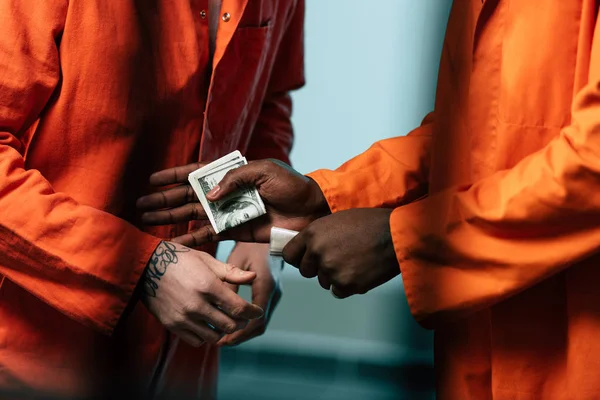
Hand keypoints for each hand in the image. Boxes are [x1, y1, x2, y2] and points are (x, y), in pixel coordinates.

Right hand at [136, 159, 329, 245]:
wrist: (311, 211)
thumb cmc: (291, 186)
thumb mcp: (264, 171)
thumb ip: (236, 178)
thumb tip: (209, 194)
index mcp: (232, 175)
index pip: (197, 174)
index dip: (174, 177)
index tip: (152, 180)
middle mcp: (226, 194)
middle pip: (188, 196)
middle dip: (165, 200)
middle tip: (141, 204)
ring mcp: (228, 213)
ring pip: (193, 215)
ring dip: (171, 218)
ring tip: (148, 220)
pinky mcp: (235, 231)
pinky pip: (209, 235)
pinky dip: (191, 239)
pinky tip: (174, 242)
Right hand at [141, 241, 263, 346]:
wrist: (145, 265)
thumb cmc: (180, 258)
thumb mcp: (206, 260)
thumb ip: (231, 272)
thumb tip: (253, 276)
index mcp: (208, 286)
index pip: (239, 308)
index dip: (253, 312)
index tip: (257, 311)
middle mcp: (196, 304)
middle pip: (229, 325)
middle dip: (240, 321)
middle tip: (242, 315)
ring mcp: (183, 317)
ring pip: (214, 336)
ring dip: (223, 330)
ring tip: (224, 320)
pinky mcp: (172, 325)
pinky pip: (196, 340)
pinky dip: (205, 335)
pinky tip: (206, 324)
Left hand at [218, 242, 280, 345]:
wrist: (269, 237)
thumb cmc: (251, 246)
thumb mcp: (237, 261)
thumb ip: (231, 282)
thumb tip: (219, 305)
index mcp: (265, 286)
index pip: (256, 318)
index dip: (241, 331)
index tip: (225, 338)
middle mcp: (272, 294)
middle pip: (259, 325)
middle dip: (241, 337)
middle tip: (221, 343)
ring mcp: (272, 295)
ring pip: (260, 323)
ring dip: (244, 333)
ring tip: (224, 338)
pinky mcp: (269, 294)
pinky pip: (259, 316)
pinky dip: (247, 325)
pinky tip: (232, 325)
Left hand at [282, 209, 399, 297]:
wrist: (395, 235)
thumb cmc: (370, 223)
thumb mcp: (336, 220)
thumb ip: (318, 235)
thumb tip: (307, 249)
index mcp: (312, 233)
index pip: (290, 255)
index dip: (299, 258)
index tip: (307, 259)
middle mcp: (317, 252)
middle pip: (306, 271)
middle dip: (318, 268)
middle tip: (337, 259)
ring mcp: (330, 270)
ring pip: (323, 282)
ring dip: (335, 276)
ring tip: (354, 262)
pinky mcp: (345, 284)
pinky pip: (337, 291)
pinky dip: (347, 285)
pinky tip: (360, 271)